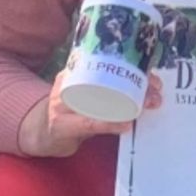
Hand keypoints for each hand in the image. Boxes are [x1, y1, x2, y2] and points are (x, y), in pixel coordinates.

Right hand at [17, 69, 163, 157]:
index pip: (108, 64)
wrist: (39, 131)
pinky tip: (125, 125)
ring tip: (145, 107)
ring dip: (127, 105)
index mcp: (76, 71)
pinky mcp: (61, 125)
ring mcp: (62, 104)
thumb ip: (108, 87)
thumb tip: (146, 86)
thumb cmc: (70, 110)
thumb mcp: (85, 92)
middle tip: (156, 93)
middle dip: (135, 87)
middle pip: (106, 80)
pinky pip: (88, 122)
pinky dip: (109, 123)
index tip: (153, 76)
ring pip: (100, 100)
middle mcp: (69, 82)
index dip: (133, 68)